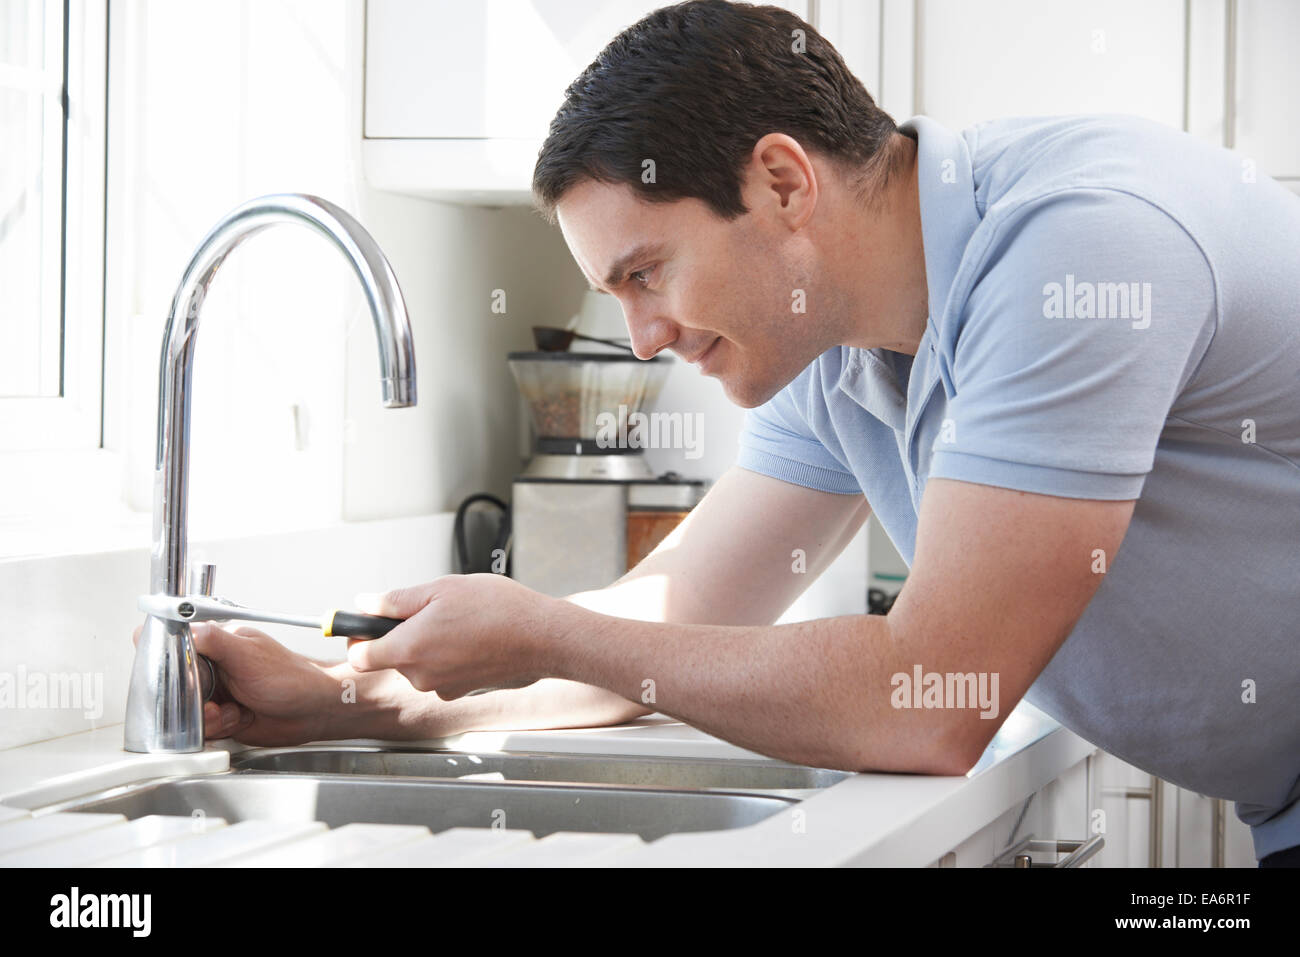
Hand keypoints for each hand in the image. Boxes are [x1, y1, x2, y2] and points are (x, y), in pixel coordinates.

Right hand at [131, 621, 339, 744]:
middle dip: (189, 699)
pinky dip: (218, 727)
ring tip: (233, 710)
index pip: (174, 646)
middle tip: (212, 701)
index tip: (177, 676)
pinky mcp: (220, 717)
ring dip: (208, 717)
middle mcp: (212, 668)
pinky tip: (239, 719)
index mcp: (216, 644)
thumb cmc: (290, 677)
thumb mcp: (247, 654)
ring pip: (185, 711)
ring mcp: (216, 693)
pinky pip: (201, 729)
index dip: (168, 662)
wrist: (311, 710)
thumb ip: (212, 640)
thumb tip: (181, 627)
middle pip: (173, 685)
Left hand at [347, 574, 562, 699]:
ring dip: (429, 644)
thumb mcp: (441, 589)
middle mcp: (421, 676)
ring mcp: (442, 687)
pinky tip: (473, 637)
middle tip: (431, 609)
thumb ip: (396, 600)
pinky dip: (449, 656)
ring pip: (419, 664)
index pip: (360, 657)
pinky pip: (442, 672)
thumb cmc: (498, 610)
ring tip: (459, 620)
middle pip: (392, 658)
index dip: (358, 638)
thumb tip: (367, 604)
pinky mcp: (463, 691)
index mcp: (408, 649)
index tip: (365, 624)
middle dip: (403, 634)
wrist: (542, 637)